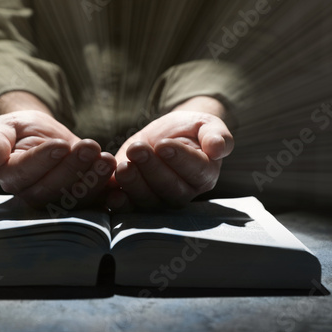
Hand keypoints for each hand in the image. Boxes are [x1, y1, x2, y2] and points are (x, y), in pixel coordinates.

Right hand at [0, 93, 115, 208]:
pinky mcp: (80, 201)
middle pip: (52, 189)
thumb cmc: (20, 130)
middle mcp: (32, 195)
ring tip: (106, 159)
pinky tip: (117, 176)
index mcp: (11, 177)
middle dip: (73, 168)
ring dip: (93, 179)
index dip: (44, 160)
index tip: (61, 144)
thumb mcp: (4, 127)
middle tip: (89, 147)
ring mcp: (57, 201)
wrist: (44, 136)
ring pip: (75, 198)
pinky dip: (106, 191)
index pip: (26, 173)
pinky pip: (94, 201)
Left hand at [107, 96, 233, 210]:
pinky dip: (120, 203)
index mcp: (204, 174)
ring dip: (134, 184)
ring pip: (148, 198)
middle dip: (151, 168)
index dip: (179, 159)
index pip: (195, 170)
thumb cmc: (190, 130)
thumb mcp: (207, 125)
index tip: (163, 145)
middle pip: (169, 187)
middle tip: (138, 149)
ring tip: (124, 165)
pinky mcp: (136, 200)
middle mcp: (183, 192)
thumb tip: (219, 148)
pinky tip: (112, 195)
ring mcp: (159, 199)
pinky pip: (129, 207)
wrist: (166, 135)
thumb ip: (217, 135)